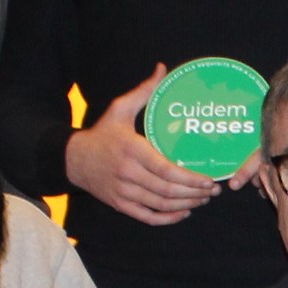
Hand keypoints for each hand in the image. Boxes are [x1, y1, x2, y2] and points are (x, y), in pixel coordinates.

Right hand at [63, 64, 222, 224]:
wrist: (74, 159)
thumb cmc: (102, 133)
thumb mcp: (120, 109)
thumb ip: (144, 91)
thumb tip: (162, 69)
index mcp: (132, 150)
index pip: (166, 170)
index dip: (190, 179)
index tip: (208, 180)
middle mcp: (128, 174)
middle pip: (168, 191)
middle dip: (195, 193)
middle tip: (213, 192)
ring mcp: (124, 192)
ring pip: (161, 205)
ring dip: (186, 205)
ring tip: (203, 200)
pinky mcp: (120, 204)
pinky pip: (148, 217)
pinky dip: (168, 218)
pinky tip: (183, 213)